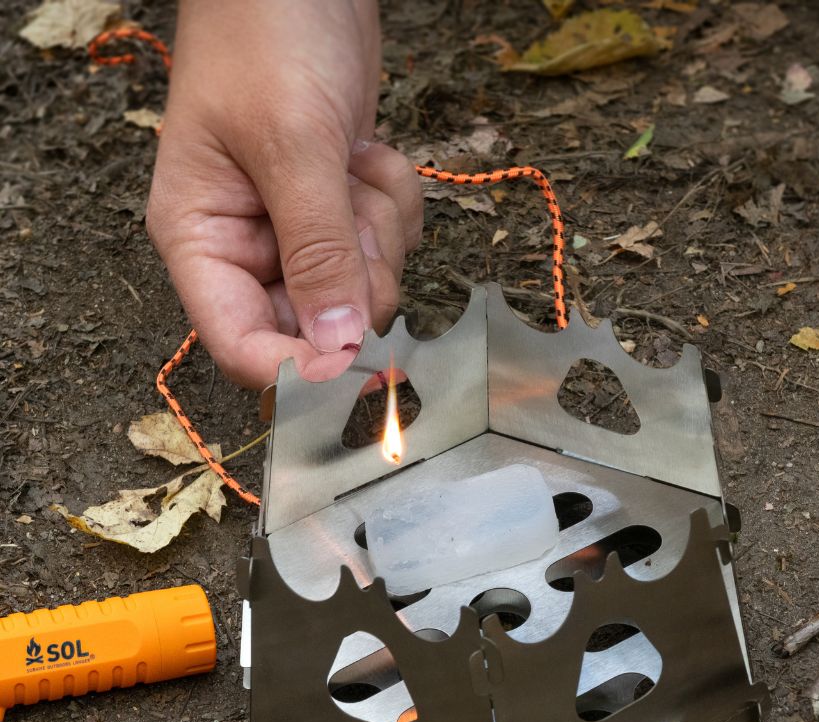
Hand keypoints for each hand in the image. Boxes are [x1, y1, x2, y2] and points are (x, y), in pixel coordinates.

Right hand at [147, 0, 422, 388]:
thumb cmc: (267, 35)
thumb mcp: (291, 144)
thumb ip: (318, 251)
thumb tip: (337, 347)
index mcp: (203, 241)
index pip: (244, 349)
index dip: (302, 370)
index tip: (361, 363)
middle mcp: (249, 251)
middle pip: (318, 329)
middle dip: (356, 280)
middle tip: (356, 215)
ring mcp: (300, 233)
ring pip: (365, 289)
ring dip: (380, 233)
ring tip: (354, 164)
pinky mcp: (344, 213)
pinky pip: (391, 246)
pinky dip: (395, 204)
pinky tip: (368, 154)